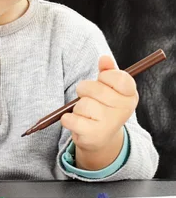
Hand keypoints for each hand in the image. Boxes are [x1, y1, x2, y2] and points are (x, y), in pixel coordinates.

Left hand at [60, 55, 138, 169]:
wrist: (101, 138)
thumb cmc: (104, 106)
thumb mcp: (110, 87)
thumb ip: (108, 71)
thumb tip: (104, 58)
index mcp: (130, 95)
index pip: (119, 77)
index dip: (105, 77)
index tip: (103, 81)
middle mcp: (123, 110)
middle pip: (94, 88)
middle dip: (85, 90)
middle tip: (89, 98)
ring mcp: (109, 124)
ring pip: (82, 104)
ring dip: (78, 107)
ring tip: (86, 114)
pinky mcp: (93, 135)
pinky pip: (70, 119)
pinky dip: (67, 119)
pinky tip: (77, 122)